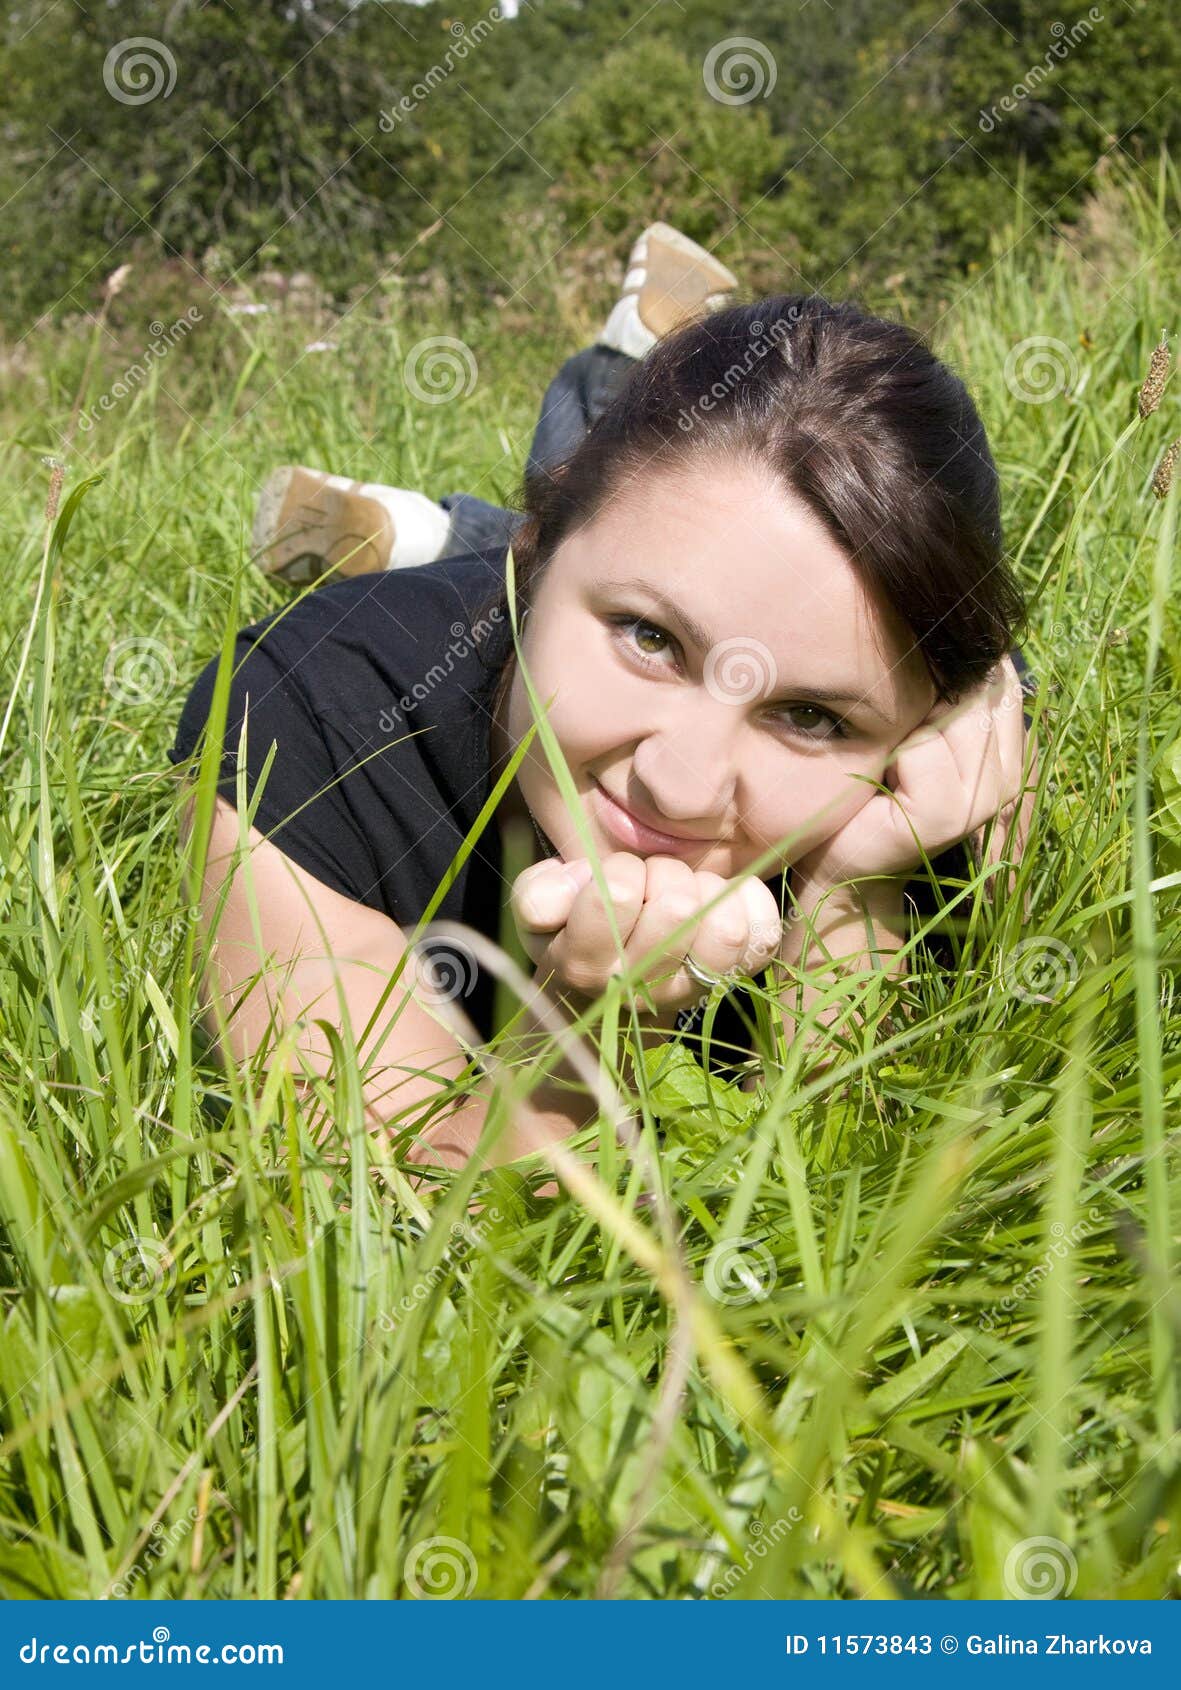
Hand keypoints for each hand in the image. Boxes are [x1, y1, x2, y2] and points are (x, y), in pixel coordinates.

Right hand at [510, 850, 783, 1013]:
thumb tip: (563, 891)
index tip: (617, 878)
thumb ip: (538, 893)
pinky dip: (750, 903)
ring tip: (686, 889)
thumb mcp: (540, 909)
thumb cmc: (574, 926)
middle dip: (664, 875)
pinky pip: (763, 936)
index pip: (615, 895)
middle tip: (652, 881)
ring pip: (725, 929)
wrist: (613, 985)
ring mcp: (692, 988)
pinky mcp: (734, 978)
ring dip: (706, 890)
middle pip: (677, 906)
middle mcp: (642, 988)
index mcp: (585, 965)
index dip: (619, 870)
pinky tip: (724, 895)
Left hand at [792, 656, 1037, 892]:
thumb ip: (948, 689)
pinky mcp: (949, 815)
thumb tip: (961, 623)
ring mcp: (985, 798)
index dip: (952, 668)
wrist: (841, 859)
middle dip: (925, 699)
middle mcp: (1010, 774)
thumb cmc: (872, 786)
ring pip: (950, 715)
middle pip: (975, 689)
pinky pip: (922, 748)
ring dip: (907, 729)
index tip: (914, 703)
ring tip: (891, 765)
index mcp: (1009, 749)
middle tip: (897, 746)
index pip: (998, 673)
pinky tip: (883, 785)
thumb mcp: (915, 729)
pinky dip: (893, 757)